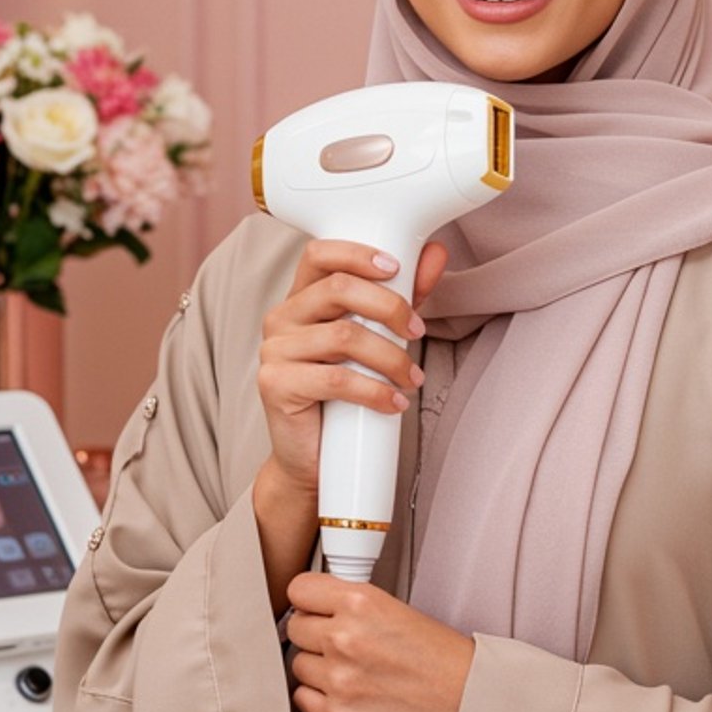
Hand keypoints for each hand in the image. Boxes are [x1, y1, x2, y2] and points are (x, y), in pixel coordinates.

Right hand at [255, 238, 448, 501]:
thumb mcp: (381, 335)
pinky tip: (394, 402)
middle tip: (418, 331)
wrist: (315, 457)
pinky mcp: (275, 385)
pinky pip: (335, 379)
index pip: (319, 254)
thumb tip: (437, 253)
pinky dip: (375, 391)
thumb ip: (404, 294)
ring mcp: (274, 351)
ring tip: (411, 378)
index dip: (358, 254)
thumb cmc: (346, 393)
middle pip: (338, 289)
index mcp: (302, 298)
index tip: (395, 267)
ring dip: (391, 357)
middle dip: (389, 306)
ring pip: (343, 336)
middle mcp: (281, 318)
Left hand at [285, 573, 473, 711]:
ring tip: (353, 670)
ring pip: (299, 665)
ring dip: (319, 667)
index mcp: (361, 603)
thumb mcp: (399, 610)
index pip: (299, 590)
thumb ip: (353, 606)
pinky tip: (347, 692)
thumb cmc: (444, 660)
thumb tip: (320, 607)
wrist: (469, 702)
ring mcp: (339, 680)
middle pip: (295, 627)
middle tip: (341, 642)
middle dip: (315, 633)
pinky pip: (304, 699)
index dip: (309, 600)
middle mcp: (345, 638)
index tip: (315, 607)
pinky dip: (320, 698)